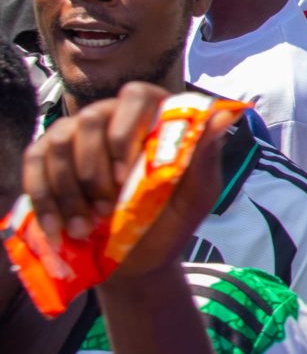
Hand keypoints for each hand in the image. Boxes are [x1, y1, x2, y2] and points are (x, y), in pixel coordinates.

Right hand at [21, 82, 241, 275]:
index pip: (138, 94)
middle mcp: (112, 118)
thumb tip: (224, 116)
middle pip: (91, 117)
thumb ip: (207, 156)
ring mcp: (76, 136)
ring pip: (60, 141)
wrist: (138, 259)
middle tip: (110, 209)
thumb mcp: (196, 195)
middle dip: (97, 170)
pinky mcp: (45, 159)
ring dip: (72, 190)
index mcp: (153, 118)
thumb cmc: (171, 220)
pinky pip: (35, 163)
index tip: (127, 172)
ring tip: (89, 225)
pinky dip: (46, 198)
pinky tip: (61, 228)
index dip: (127, 128)